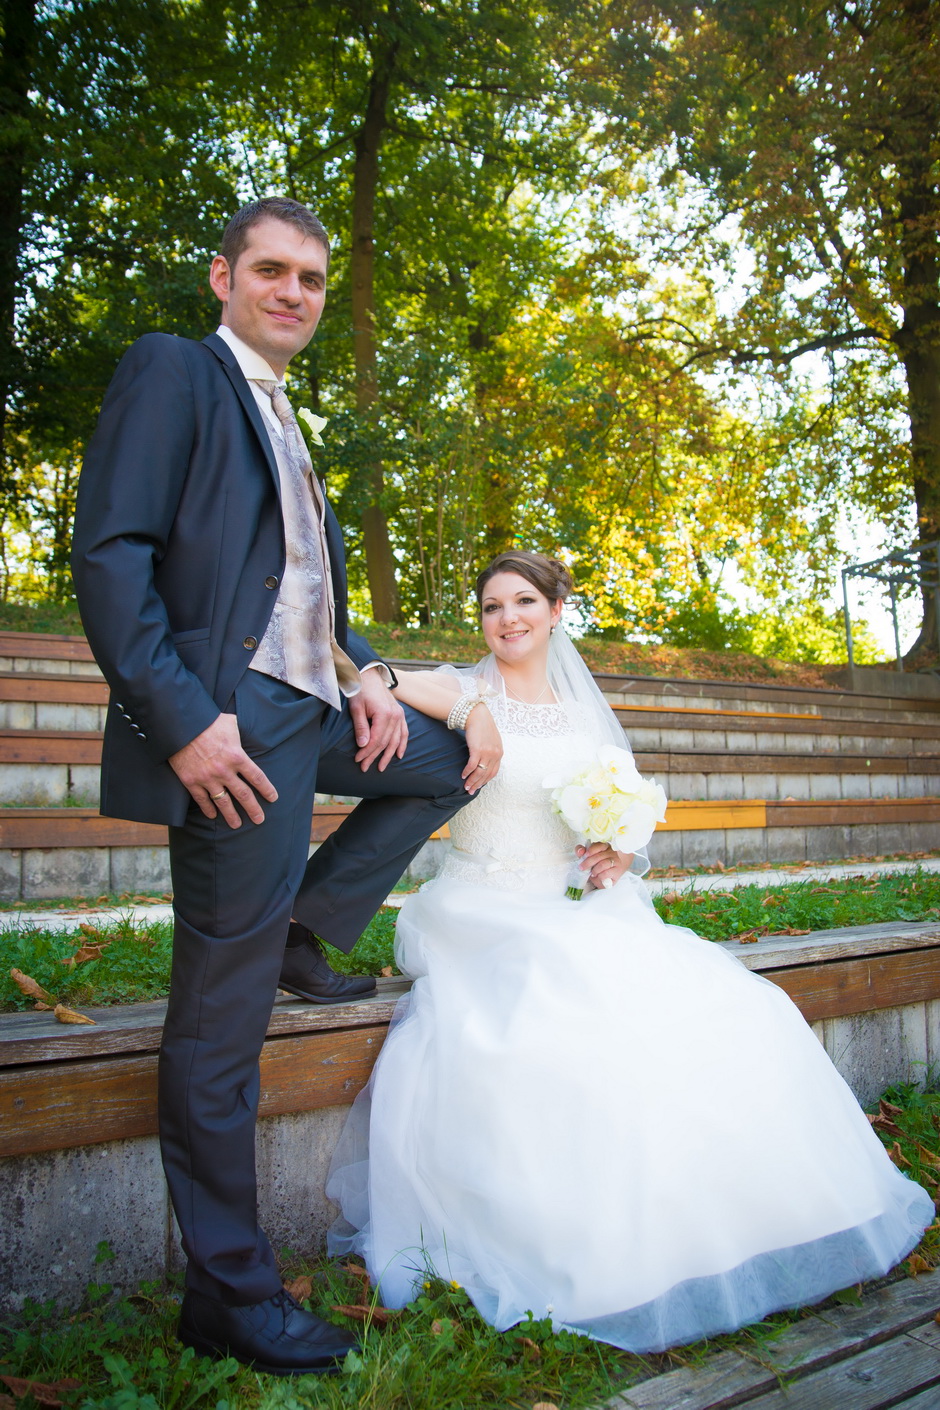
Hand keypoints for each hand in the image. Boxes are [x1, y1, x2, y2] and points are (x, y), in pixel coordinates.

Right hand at [168, 713, 277, 827]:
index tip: (273, 798)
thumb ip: (240, 733)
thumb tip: (247, 733)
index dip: (267, 790)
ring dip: (231, 815)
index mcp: (237, 756)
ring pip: (223, 802)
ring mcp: (207, 778)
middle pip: (244, 795)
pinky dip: (208, 809)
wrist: (181, 725)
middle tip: (259, 820)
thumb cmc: (208, 721)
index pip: (257, 778)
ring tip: (237, 825)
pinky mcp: (191, 781)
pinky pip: (202, 799)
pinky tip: (212, 816)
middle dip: (253, 809)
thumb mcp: (231, 723)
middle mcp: (224, 771)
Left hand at [350, 668, 408, 771]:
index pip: (376, 740)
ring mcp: (399, 715)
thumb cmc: (360, 690)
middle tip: (364, 767)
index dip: (367, 752)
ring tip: (381, 767)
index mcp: (384, 714)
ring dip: (388, 755)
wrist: (368, 674)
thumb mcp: (356, 708)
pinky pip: (404, 732)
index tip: (358, 760)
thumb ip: (361, 727)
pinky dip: (402, 744)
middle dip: (374, 756)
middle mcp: (395, 716)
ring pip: (396, 740)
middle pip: (385, 742)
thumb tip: (363, 745)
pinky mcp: (400, 714)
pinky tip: (399, 755)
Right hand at [462, 704, 501, 792]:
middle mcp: (495, 754)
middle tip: (471, 791)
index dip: (485, 781)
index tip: (479, 786)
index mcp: (499, 752)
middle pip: (486, 774)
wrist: (477, 715)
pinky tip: (463, 775)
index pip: (494, 772)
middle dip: (478, 784)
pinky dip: (467, 772)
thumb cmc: (482, 727)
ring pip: (479, 772)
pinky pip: (472, 765)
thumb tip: (485, 762)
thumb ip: (491, 751)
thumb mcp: (492, 740)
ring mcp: (487, 752)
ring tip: (466, 786)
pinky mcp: (477, 750)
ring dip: (472, 781)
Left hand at [577, 842, 632, 889]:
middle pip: (598, 856)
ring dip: (595, 870)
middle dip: (588, 862)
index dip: (590, 850)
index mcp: (604, 846)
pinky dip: (600, 876)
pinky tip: (598, 877)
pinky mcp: (618, 870)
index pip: (598, 845)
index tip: (584, 855)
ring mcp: (616, 860)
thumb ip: (582, 853)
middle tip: (582, 868)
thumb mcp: (588, 858)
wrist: (610, 875)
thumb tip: (580, 851)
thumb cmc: (597, 865)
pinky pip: (606, 873)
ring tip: (592, 874)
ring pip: (602, 864)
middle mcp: (611, 852)